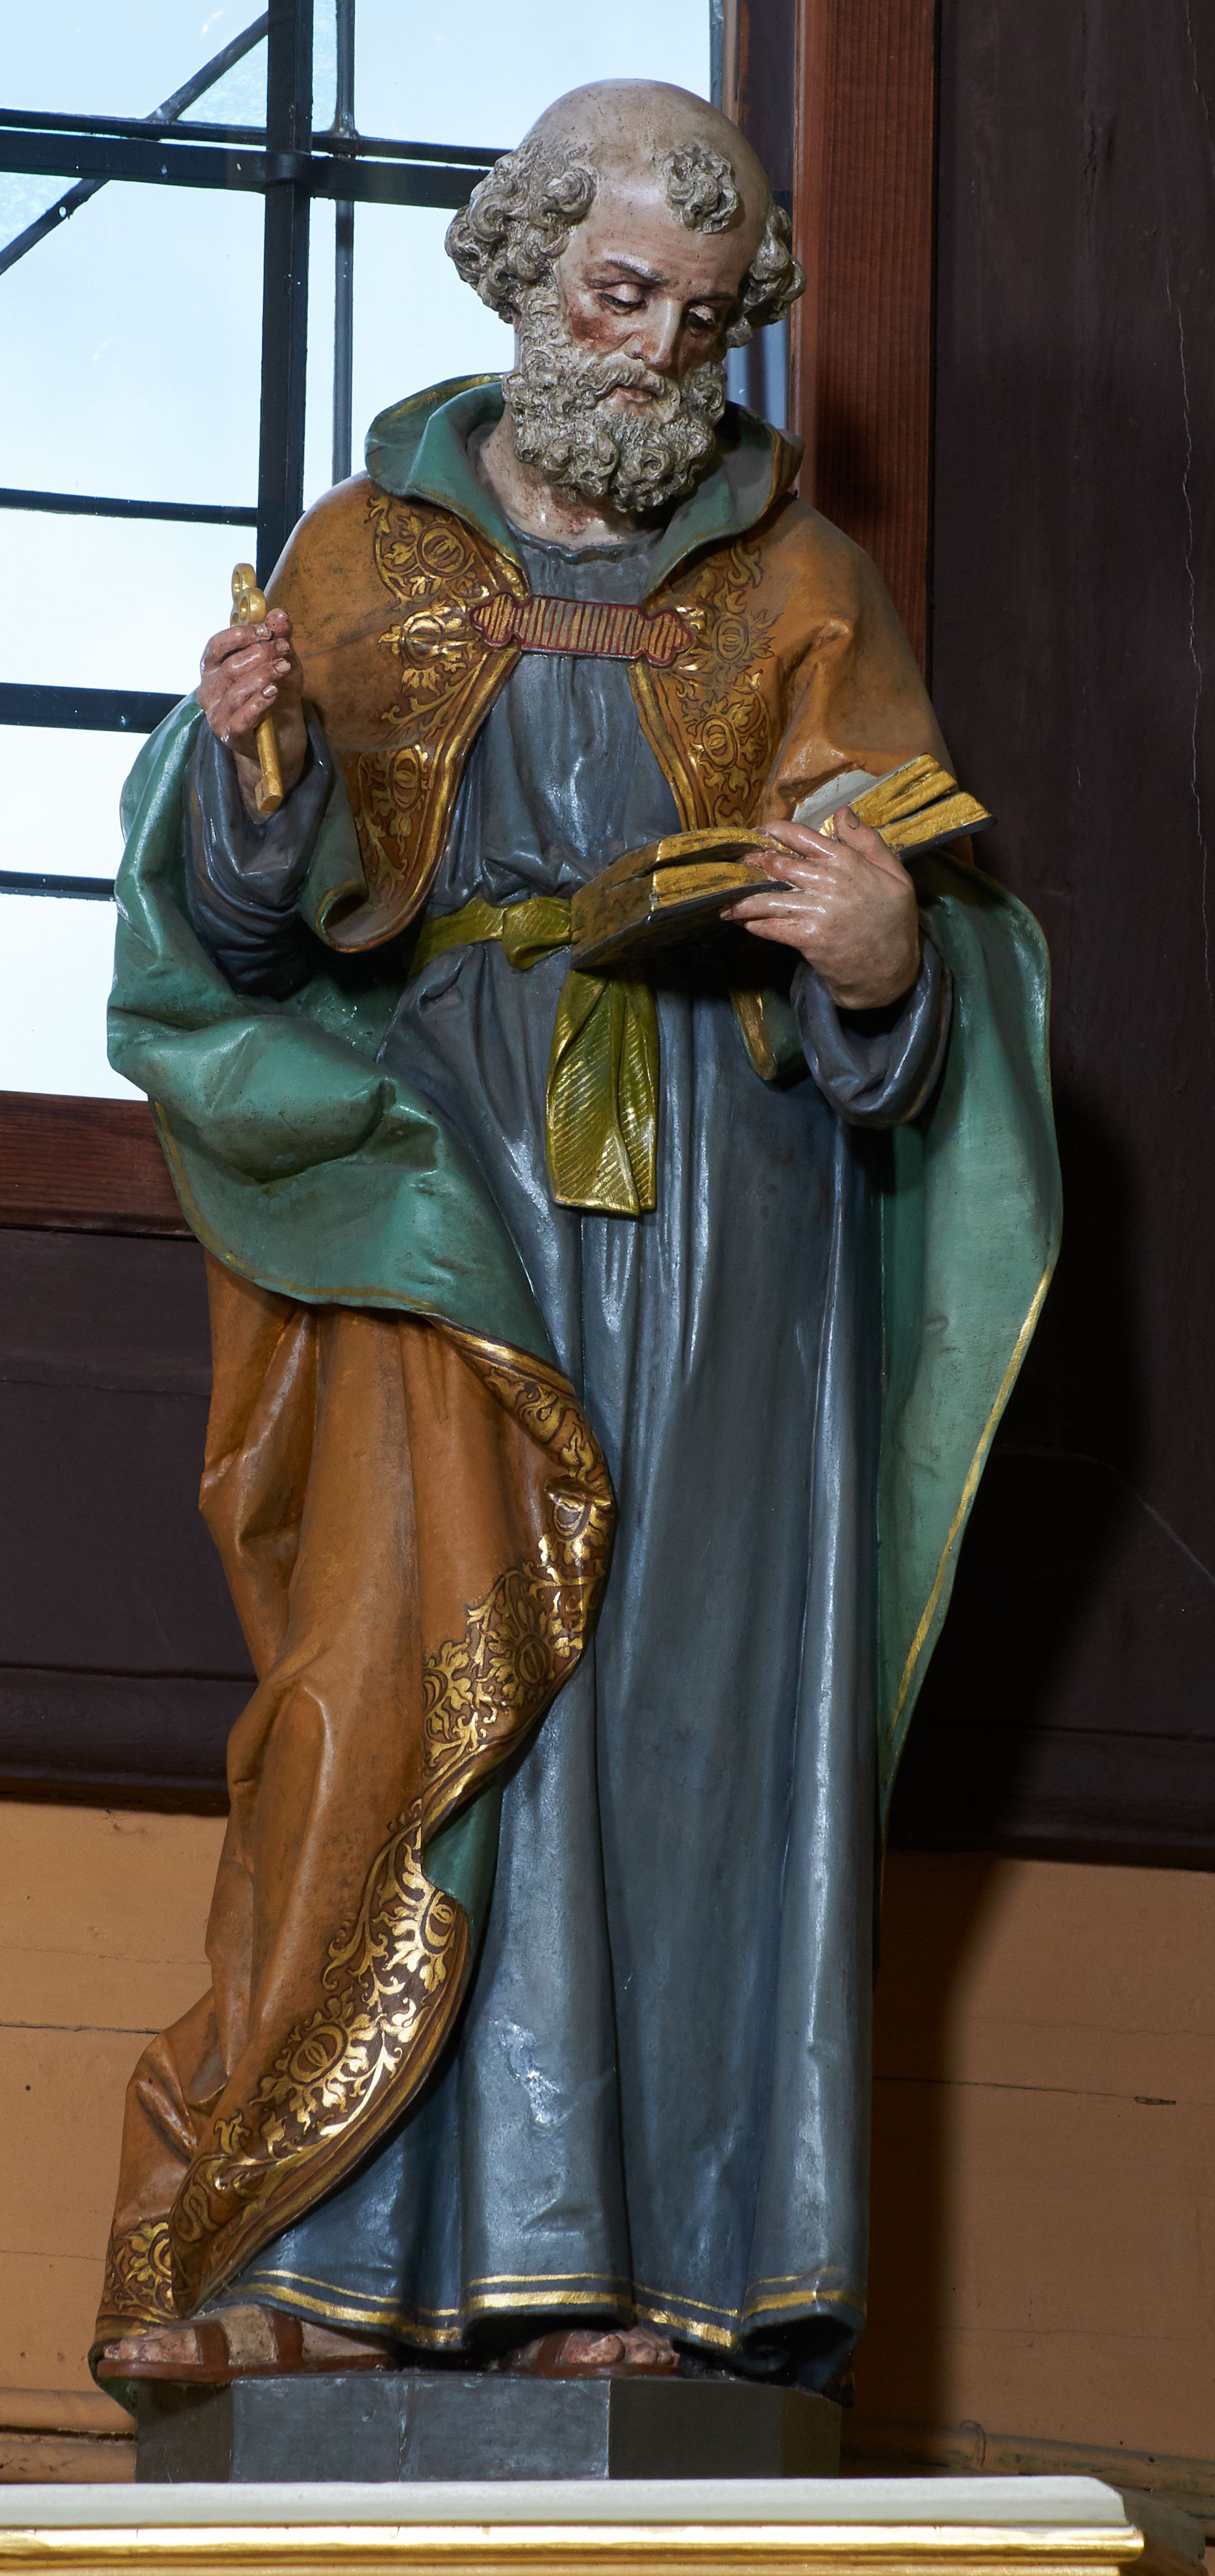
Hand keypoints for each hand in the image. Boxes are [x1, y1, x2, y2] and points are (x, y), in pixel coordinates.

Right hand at [196, 608, 307, 817]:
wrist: (282, 741)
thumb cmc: (276, 699)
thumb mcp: (283, 664)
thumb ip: (280, 639)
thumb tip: (280, 614)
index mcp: (214, 669)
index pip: (217, 646)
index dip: (241, 635)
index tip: (267, 631)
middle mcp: (209, 692)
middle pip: (229, 667)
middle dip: (259, 654)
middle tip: (283, 650)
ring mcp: (217, 716)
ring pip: (236, 691)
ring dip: (263, 676)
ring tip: (283, 669)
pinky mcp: (230, 737)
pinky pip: (241, 718)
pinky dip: (258, 703)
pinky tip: (274, 693)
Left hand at [727, 806, 920, 1008]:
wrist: (892, 970)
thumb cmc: (894, 920)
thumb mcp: (895, 874)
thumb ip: (867, 841)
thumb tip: (841, 812)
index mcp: (847, 861)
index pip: (803, 837)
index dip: (776, 832)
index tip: (760, 832)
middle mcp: (828, 882)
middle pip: (778, 865)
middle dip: (753, 863)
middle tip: (735, 864)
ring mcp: (816, 911)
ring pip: (769, 898)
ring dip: (743, 899)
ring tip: (727, 901)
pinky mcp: (808, 938)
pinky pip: (773, 928)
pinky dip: (756, 924)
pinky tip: (744, 923)